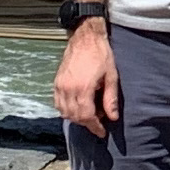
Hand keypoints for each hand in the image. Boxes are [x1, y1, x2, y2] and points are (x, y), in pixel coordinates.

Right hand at [54, 18, 119, 135]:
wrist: (85, 37)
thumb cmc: (101, 54)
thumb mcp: (111, 76)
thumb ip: (110, 99)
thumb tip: (112, 117)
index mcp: (83, 88)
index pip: (86, 116)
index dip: (94, 127)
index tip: (101, 132)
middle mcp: (68, 89)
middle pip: (74, 116)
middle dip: (86, 123)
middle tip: (98, 122)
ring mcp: (60, 86)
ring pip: (64, 112)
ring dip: (76, 118)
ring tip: (89, 114)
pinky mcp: (56, 82)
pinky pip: (58, 103)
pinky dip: (66, 109)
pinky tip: (77, 107)